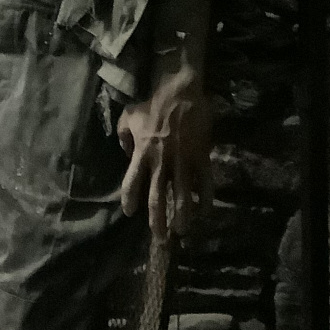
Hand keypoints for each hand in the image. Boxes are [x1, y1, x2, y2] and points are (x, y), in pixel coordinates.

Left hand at [117, 68, 213, 239]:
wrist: (181, 91)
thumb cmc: (153, 103)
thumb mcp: (129, 116)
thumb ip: (123, 136)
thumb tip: (126, 152)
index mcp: (141, 154)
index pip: (131, 183)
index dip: (130, 200)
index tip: (130, 213)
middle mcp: (160, 162)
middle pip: (157, 198)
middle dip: (157, 220)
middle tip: (159, 238)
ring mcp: (182, 161)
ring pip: (182, 195)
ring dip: (182, 216)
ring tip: (182, 231)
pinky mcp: (201, 157)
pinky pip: (205, 183)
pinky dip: (206, 199)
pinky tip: (206, 212)